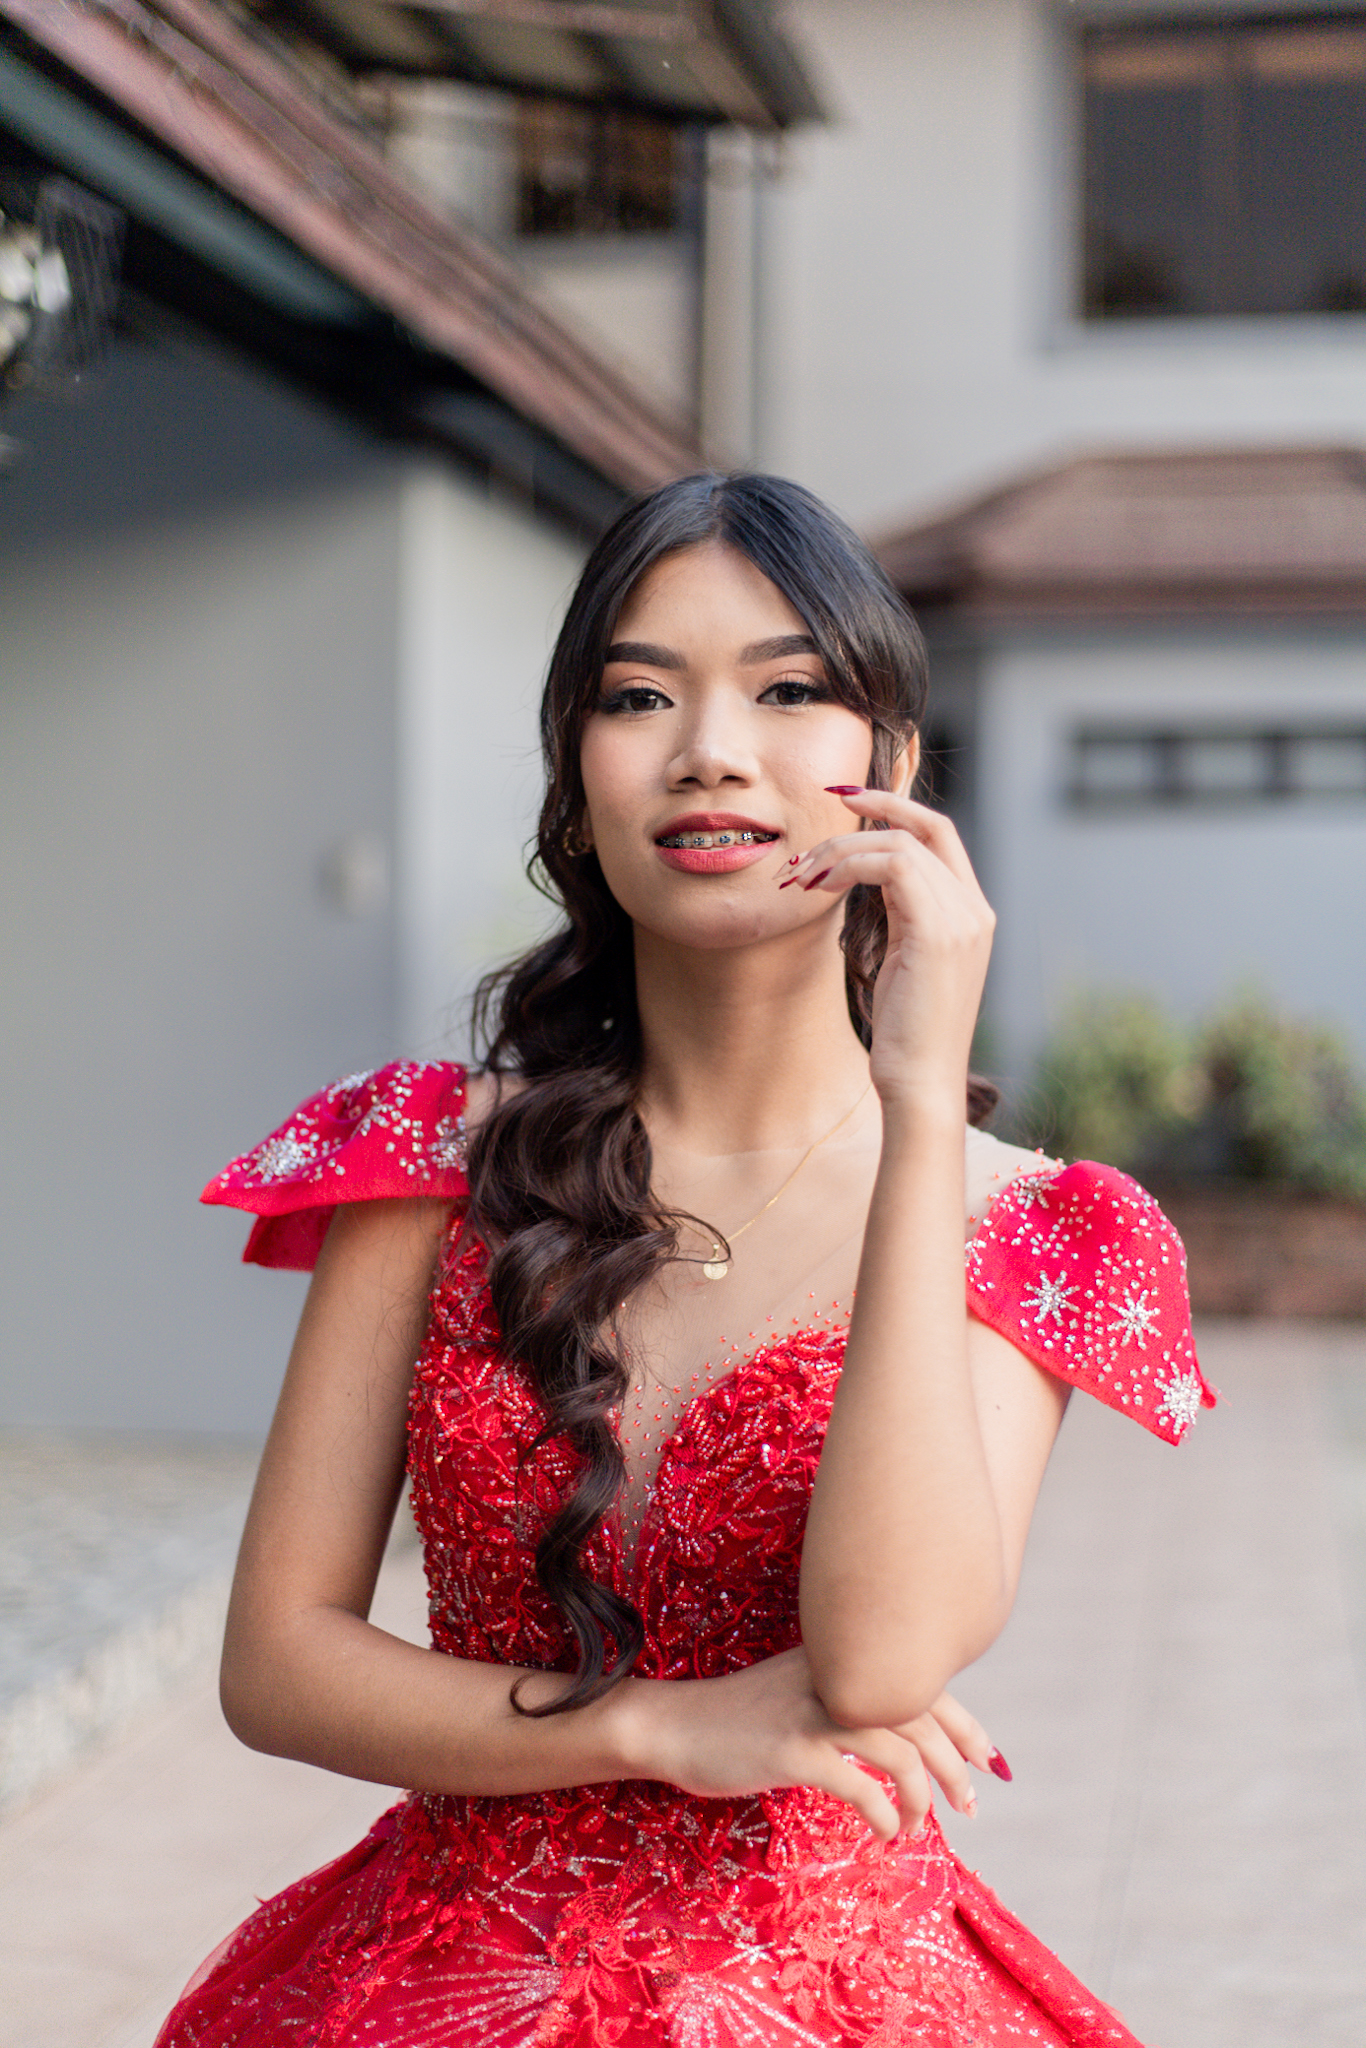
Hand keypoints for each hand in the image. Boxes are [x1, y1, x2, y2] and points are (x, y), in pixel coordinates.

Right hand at [629, 1646, 1000, 1842]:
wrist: (674, 1724)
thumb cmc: (739, 1719)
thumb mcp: (801, 1693)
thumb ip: (847, 1699)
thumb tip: (906, 1730)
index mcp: (840, 1660)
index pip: (922, 1682)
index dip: (964, 1723)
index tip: (987, 1760)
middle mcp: (834, 1677)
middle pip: (921, 1715)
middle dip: (956, 1765)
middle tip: (968, 1804)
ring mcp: (813, 1712)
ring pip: (900, 1750)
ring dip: (921, 1797)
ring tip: (915, 1824)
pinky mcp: (792, 1749)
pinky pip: (861, 1785)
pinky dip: (883, 1813)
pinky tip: (882, 1831)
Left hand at [780, 789, 994, 1108]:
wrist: (922, 1083)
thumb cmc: (906, 1034)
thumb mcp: (904, 961)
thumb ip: (899, 915)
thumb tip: (859, 877)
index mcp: (971, 913)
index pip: (941, 835)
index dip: (898, 807)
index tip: (850, 800)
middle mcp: (975, 909)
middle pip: (925, 827)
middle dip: (874, 806)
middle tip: (824, 808)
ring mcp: (963, 918)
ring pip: (899, 844)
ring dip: (841, 850)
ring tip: (802, 877)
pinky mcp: (938, 931)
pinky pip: (893, 866)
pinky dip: (849, 866)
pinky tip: (819, 887)